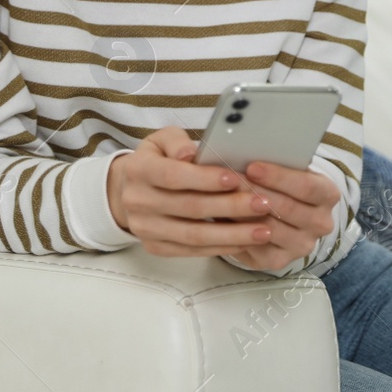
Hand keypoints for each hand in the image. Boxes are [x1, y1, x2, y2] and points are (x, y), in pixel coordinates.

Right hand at [106, 127, 275, 256]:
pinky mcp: (155, 247)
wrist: (128, 189)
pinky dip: (220, 248)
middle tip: (263, 204)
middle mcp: (138, 201)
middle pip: (189, 208)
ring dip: (232, 234)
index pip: (173, 176)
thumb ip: (177, 141)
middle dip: (230, 207)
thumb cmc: (156, 160)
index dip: (205, 179)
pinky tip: (244, 242)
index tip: (235, 178)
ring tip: (263, 230)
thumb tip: (190, 153)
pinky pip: (191, 251)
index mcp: (139, 170)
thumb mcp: (162, 139)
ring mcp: (146, 228)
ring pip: (193, 236)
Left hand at [220, 159, 339, 271]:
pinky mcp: (280, 261)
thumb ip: (277, 162)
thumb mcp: (289, 168)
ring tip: (223, 197)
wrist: (287, 213)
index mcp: (328, 195)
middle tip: (230, 180)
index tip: (253, 167)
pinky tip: (225, 217)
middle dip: (256, 192)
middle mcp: (321, 223)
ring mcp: (302, 245)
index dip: (279, 177)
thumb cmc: (284, 183)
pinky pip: (257, 247)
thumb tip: (246, 155)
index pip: (307, 186)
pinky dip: (240, 231)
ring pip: (270, 229)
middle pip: (287, 208)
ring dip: (244, 212)